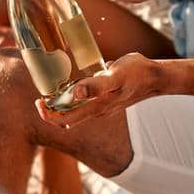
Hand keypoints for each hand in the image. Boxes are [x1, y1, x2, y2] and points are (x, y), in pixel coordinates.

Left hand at [34, 52, 162, 128]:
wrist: (155, 77)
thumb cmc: (136, 73)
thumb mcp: (115, 76)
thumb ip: (96, 85)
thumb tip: (75, 92)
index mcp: (96, 108)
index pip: (65, 120)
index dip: (48, 115)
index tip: (38, 102)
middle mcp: (97, 110)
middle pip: (68, 118)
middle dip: (51, 111)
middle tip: (40, 97)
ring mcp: (102, 106)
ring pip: (75, 111)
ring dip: (61, 106)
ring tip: (51, 92)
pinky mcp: (106, 99)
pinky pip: (84, 103)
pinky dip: (72, 99)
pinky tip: (71, 85)